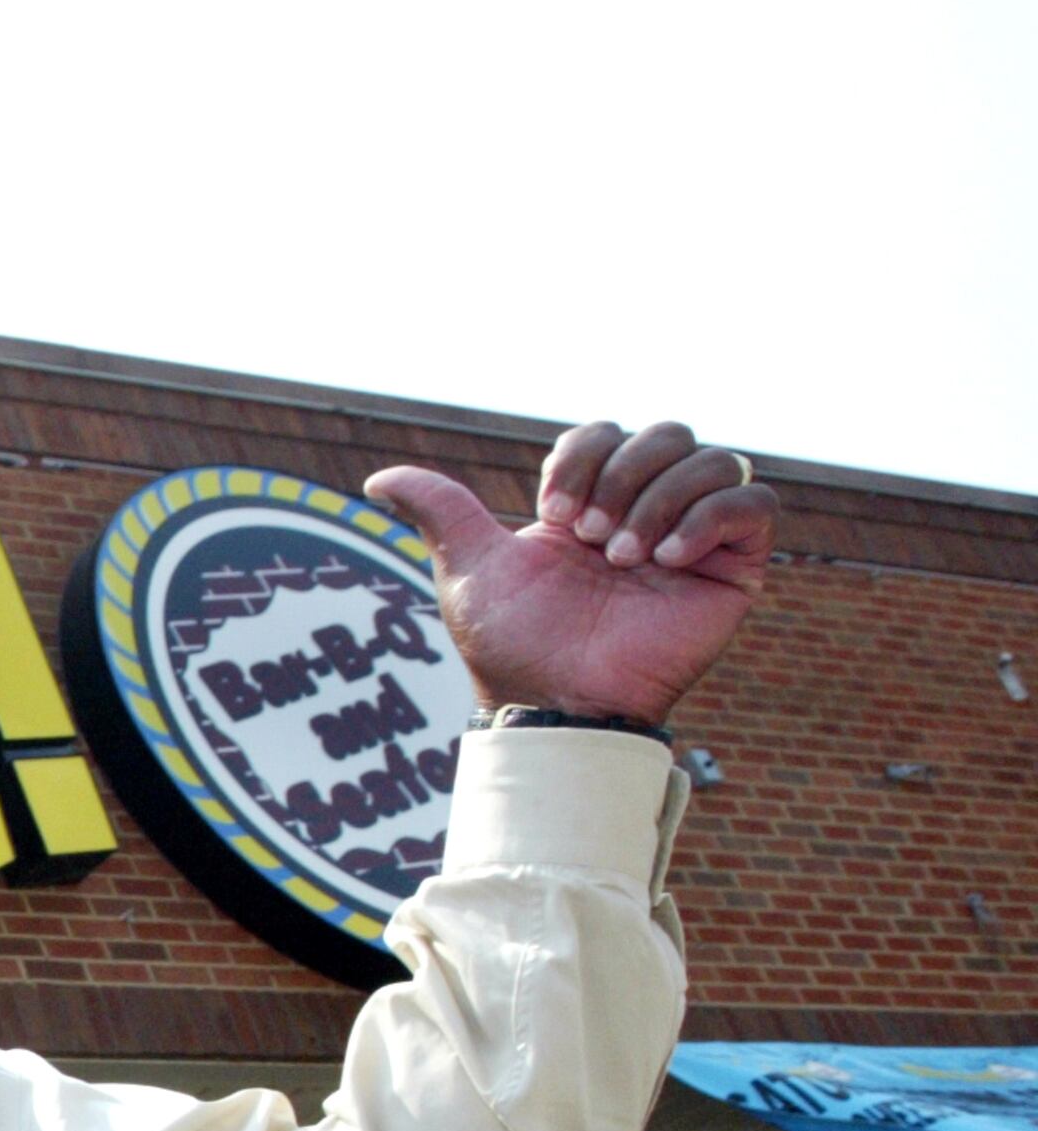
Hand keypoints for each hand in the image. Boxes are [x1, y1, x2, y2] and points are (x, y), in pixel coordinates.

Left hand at [364, 421, 774, 728]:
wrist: (553, 698)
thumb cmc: (513, 642)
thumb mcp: (468, 567)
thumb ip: (437, 511)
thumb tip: (377, 480)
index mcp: (592, 501)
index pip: (606, 432)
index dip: (580, 458)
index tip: (551, 516)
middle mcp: (647, 510)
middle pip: (665, 434)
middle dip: (621, 475)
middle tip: (587, 536)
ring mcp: (696, 536)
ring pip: (712, 460)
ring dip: (660, 499)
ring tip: (621, 556)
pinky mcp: (736, 567)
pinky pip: (754, 503)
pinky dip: (710, 516)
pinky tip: (666, 558)